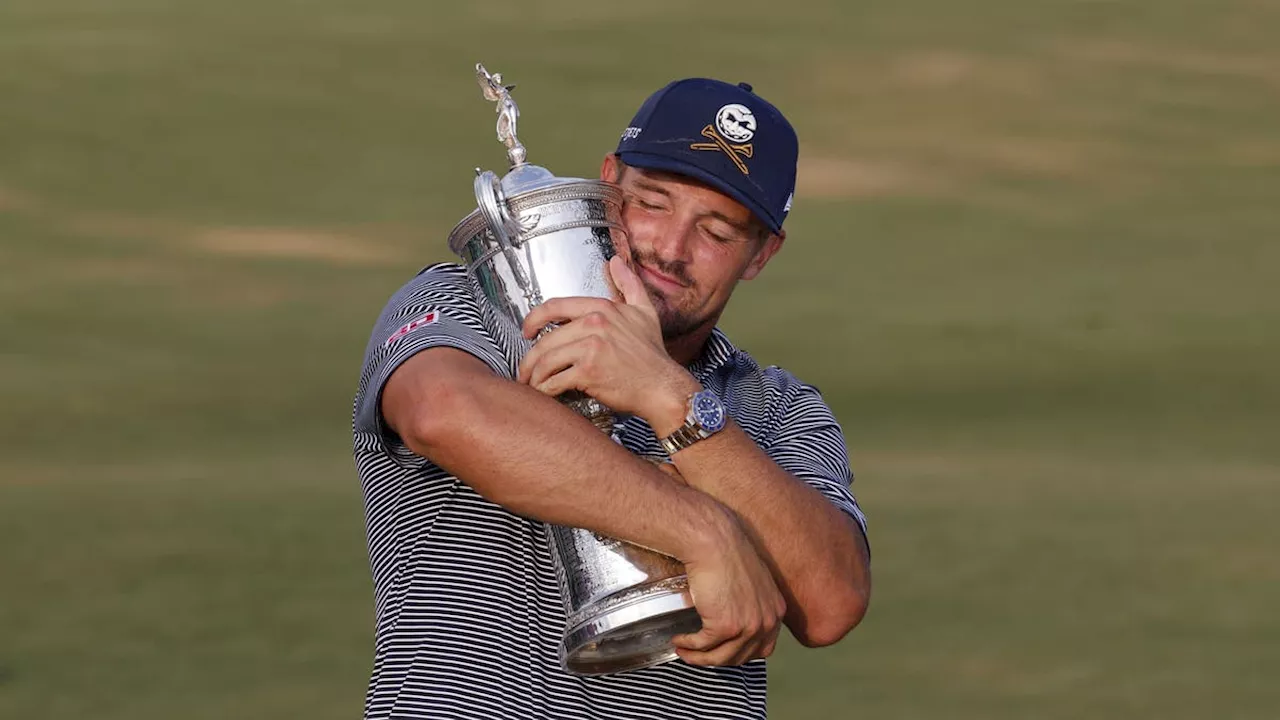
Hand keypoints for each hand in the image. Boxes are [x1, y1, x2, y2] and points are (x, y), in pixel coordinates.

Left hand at [518, 256, 697, 421]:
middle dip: (530, 358)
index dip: (533, 319)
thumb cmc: (653, 354)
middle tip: (526, 369)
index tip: (527, 331)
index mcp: (602, 308)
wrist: (663, 387)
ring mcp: (590, 348)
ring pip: (546, 360)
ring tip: (532, 384)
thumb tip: (616, 261)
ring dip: (534, 375)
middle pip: (546, 339)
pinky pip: (555, 380)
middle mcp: (594, 324)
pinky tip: (545, 393)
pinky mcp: (588, 372)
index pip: (555, 306)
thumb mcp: (644, 312)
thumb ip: (629, 284)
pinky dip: (545, 389)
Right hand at [674, 509, 785, 666]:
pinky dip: (689, 646)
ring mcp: (748, 626)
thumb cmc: (727, 552)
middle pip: (742, 656)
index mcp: (776, 610)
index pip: (763, 646)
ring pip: (721, 657)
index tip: (721, 650)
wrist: (713, 540)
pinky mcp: (725, 626)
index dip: (739, 652)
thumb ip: (749, 602)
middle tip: (699, 654)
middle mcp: (767, 621)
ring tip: (684, 651)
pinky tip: (679, 641)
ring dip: (699, 658)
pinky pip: (703, 646)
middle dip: (718, 658)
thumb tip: (731, 617)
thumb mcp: (751, 580)